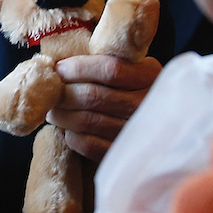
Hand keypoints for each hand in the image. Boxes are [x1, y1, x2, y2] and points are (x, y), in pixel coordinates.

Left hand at [47, 54, 161, 161]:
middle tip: (50, 91)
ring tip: (54, 110)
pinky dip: (71, 136)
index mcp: (149, 76)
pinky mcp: (122, 153)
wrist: (161, 129)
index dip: (78, 68)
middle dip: (63, 93)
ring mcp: (135, 131)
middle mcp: (145, 105)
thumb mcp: (134, 68)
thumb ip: (106, 60)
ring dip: (61, 115)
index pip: (109, 69)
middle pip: (92, 96)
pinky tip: (69, 130)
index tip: (59, 69)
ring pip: (86, 120)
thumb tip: (61, 61)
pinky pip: (88, 144)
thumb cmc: (136, 90)